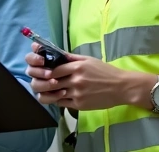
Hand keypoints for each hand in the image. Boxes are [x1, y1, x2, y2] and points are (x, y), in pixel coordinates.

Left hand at [24, 43, 148, 110]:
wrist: (121, 87)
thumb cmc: (105, 71)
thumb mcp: (88, 60)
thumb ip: (71, 57)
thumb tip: (55, 53)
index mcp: (77, 67)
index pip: (54, 69)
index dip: (45, 71)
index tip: (42, 71)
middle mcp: (76, 80)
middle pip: (51, 82)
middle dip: (42, 82)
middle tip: (37, 81)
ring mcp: (78, 94)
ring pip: (54, 94)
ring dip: (47, 93)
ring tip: (43, 91)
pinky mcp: (80, 105)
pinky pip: (63, 103)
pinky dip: (57, 100)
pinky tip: (55, 97)